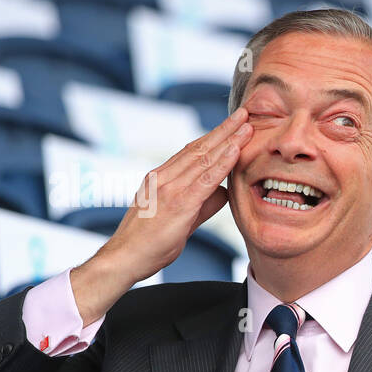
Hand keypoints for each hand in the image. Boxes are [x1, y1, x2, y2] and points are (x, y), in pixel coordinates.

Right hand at [70, 108, 251, 324]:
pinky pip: (205, 179)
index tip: (232, 124)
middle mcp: (164, 177)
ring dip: (228, 139)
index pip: (192, 151)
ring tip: (246, 124)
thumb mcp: (181, 219)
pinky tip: (236, 150)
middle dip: (224, 129)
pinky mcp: (178, 203)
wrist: (124, 259)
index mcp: (161, 178)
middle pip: (199, 147)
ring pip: (204, 158)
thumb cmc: (149, 244)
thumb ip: (203, 204)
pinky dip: (222, 163)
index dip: (214, 136)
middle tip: (244, 112)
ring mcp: (170, 188)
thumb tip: (223, 192)